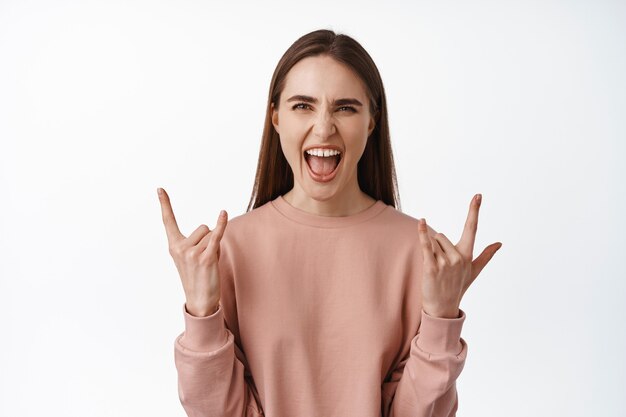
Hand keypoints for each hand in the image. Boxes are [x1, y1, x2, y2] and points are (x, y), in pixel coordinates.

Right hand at [157, 187, 228, 316]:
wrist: (200, 300)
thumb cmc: (197, 277)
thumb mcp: (190, 258)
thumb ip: (195, 242)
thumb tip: (211, 229)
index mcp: (173, 246)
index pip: (168, 221)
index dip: (165, 204)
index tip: (160, 189)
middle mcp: (180, 248)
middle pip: (203, 228)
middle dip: (209, 241)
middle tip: (204, 260)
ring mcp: (191, 253)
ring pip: (212, 235)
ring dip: (215, 246)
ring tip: (209, 263)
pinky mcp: (205, 258)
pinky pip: (216, 236)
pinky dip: (221, 224)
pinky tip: (223, 213)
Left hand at [417, 194, 501, 318]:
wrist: (443, 307)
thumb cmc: (458, 287)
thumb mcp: (474, 271)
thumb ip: (486, 255)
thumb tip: (499, 243)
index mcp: (468, 255)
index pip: (472, 228)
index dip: (474, 211)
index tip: (478, 195)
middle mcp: (458, 258)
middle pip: (441, 236)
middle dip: (437, 247)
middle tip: (440, 266)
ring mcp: (446, 263)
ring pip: (432, 242)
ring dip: (430, 253)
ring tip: (434, 270)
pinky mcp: (432, 267)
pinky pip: (426, 245)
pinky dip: (422, 233)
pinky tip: (420, 222)